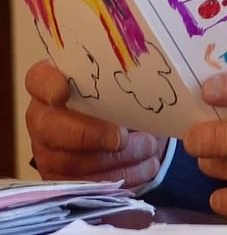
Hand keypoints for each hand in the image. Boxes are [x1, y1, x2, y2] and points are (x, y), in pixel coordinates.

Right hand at [25, 60, 167, 188]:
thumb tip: (146, 90)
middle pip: (49, 127)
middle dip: (88, 134)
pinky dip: (120, 177)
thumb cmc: (119, 96)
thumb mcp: (120, 84)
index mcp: (53, 84)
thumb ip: (121, 83)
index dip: (48, 86)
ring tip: (148, 148)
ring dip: (115, 159)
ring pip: (70, 162)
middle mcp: (43, 117)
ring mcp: (47, 151)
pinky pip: (85, 186)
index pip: (39, 79)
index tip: (64, 91)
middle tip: (121, 138)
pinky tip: (145, 167)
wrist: (125, 128)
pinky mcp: (61, 180)